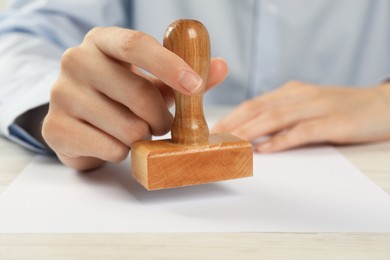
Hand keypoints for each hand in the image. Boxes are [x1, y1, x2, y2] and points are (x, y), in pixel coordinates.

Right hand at [42, 27, 227, 169]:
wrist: (79, 120)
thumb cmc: (120, 95)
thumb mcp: (152, 81)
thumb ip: (184, 76)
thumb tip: (220, 66)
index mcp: (102, 41)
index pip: (137, 44)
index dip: (170, 65)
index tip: (194, 86)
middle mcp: (75, 61)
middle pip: (137, 93)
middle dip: (161, 117)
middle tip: (162, 124)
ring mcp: (61, 94)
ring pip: (127, 127)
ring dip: (142, 136)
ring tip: (134, 130)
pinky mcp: (55, 128)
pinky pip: (111, 149)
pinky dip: (123, 152)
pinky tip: (114, 142)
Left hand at [212, 81, 389, 151]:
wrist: (383, 106)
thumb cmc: (341, 109)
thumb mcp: (307, 106)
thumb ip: (284, 115)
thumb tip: (256, 133)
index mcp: (291, 92)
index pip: (254, 103)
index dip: (231, 117)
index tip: (212, 130)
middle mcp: (300, 96)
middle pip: (258, 109)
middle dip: (232, 124)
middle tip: (211, 139)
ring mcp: (317, 107)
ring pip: (275, 118)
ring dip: (249, 131)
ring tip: (229, 143)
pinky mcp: (333, 122)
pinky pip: (302, 131)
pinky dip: (281, 140)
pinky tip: (265, 149)